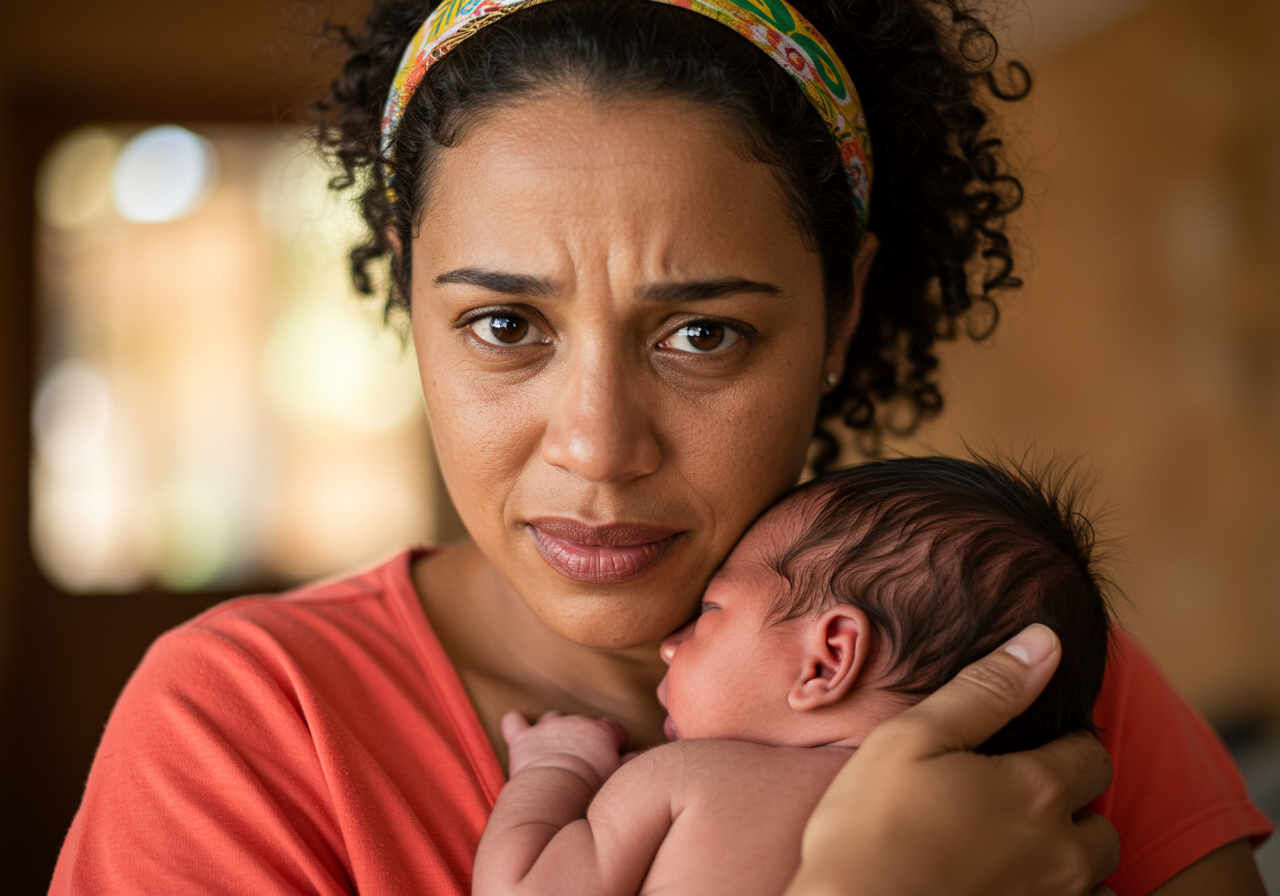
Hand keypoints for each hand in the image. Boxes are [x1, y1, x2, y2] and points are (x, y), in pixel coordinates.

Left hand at [503, 710, 628, 788]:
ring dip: (553, 729)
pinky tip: (517, 729)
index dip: (612, 742)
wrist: (556, 791)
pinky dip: (515, 724)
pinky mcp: (523, 738)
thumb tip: (638, 756)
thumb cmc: (592, 788)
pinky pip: (514, 722)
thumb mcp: (619, 776)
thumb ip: (631, 763)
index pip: (613, 728)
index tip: (611, 756)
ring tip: (554, 749)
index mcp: (601, 731)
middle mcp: (575, 722)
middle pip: (582, 722)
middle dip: (583, 737)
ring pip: (552, 717)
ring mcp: (547, 728)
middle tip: (583, 762)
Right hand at [786, 624, 1120, 895]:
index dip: (1059, 743)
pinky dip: (1053, 895)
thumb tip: (1045, 641)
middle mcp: (1062, 853)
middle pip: (1102, 820)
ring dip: (1067, 858)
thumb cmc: (870, 829)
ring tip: (1011, 848)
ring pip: (1094, 875)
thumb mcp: (913, 739)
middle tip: (1011, 801)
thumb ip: (986, 689)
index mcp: (1037, 791)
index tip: (1019, 749)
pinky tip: (1007, 883)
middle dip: (1069, 806)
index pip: (1089, 752)